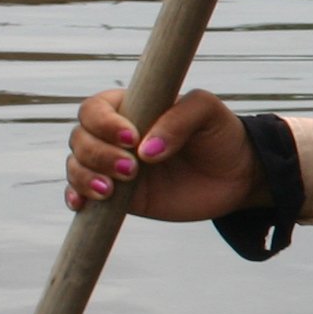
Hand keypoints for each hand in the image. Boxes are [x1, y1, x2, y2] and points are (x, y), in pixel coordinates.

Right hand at [63, 87, 260, 221]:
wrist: (237, 175)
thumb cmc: (220, 134)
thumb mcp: (208, 113)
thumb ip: (179, 119)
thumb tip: (146, 150)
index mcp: (131, 108)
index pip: (95, 109)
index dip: (103, 122)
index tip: (132, 137)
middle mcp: (115, 136)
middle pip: (80, 138)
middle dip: (98, 154)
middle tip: (133, 168)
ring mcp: (113, 166)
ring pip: (76, 166)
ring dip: (85, 177)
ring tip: (112, 190)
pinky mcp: (118, 197)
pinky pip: (82, 195)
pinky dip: (75, 197)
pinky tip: (83, 205)